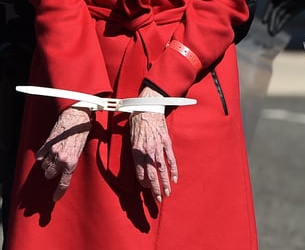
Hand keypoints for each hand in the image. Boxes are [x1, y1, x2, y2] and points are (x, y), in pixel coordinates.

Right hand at [36, 107, 91, 201]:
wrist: (77, 117)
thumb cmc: (81, 134)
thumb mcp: (80, 151)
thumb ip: (71, 163)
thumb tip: (63, 172)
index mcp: (72, 163)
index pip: (64, 183)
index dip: (58, 192)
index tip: (54, 198)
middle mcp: (62, 159)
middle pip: (49, 175)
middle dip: (52, 172)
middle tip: (56, 166)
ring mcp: (53, 151)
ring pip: (44, 166)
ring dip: (47, 164)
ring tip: (54, 155)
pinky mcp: (47, 143)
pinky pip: (39, 156)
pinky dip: (41, 156)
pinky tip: (45, 153)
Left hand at [130, 88, 177, 202]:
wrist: (148, 105)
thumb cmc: (137, 119)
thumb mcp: (130, 135)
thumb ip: (134, 150)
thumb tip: (137, 162)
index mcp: (136, 150)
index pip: (140, 172)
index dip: (143, 182)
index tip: (147, 189)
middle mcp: (147, 151)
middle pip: (151, 174)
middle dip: (155, 189)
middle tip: (157, 199)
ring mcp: (158, 147)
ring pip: (162, 169)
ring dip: (165, 183)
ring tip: (167, 194)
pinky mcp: (166, 142)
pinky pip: (171, 159)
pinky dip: (173, 170)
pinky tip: (174, 179)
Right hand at [263, 0, 304, 34]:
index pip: (271, 5)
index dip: (267, 13)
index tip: (264, 21)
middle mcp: (282, 0)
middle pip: (274, 13)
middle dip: (271, 22)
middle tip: (270, 32)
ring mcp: (288, 5)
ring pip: (279, 17)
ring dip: (275, 25)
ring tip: (272, 34)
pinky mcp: (295, 10)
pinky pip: (286, 18)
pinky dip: (281, 24)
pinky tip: (277, 30)